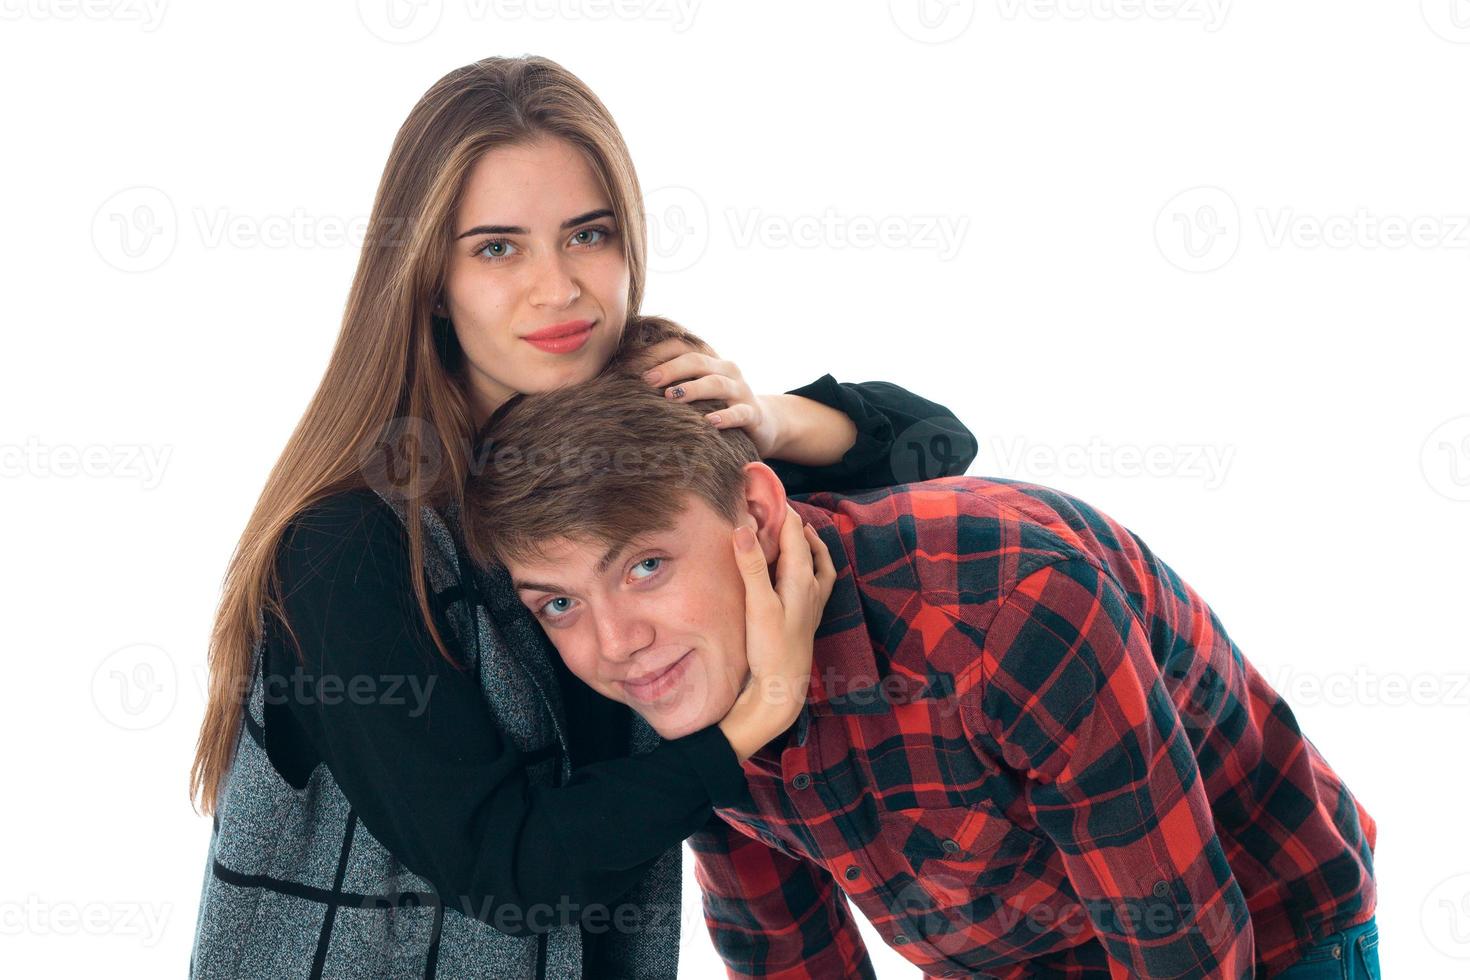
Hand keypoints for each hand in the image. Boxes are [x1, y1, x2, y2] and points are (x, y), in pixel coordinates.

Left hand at [639, 338, 784, 458]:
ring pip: (717, 383)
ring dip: (693, 389)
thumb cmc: (717, 406)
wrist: (764, 423)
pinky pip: (740, 413)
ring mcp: (741, 391)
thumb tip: (625, 382)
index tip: (631, 368)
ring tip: (672, 397)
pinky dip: (725, 416)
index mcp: (709, 360)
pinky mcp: (753, 414)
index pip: (680, 347)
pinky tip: (709, 422)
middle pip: (697, 361)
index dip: (656, 353)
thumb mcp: (697, 390)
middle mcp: (726, 370)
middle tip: (647, 381)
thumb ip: (672, 382)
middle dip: (670, 369)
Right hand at [717, 504, 836, 761]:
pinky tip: (803, 569)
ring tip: (793, 527)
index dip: (780, 507)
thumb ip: (752, 565)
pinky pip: (816, 579)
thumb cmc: (771, 648)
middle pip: (804, 542)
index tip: (765, 486)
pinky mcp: (807, 615)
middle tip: (771, 502)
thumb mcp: (758, 605)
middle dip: (789, 520)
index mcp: (801, 578)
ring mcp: (812, 601)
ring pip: (814, 559)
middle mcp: (811, 585)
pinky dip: (811, 564)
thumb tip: (743, 527)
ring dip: (803, 540)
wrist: (783, 688)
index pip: (793, 531)